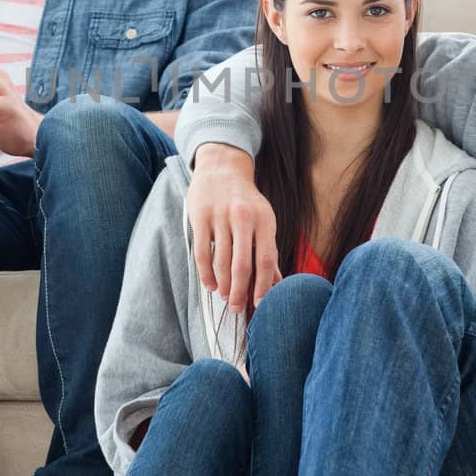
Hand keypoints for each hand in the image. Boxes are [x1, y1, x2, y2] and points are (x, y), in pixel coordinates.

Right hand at [187, 144, 278, 312]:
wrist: (222, 167)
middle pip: (242, 264)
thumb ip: (267, 251)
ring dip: (222, 284)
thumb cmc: (246, 201)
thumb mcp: (263, 220)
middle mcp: (243, 217)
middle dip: (239, 292)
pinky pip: (202, 252)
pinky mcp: (200, 216)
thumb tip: (276, 285)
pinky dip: (205, 273)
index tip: (259, 304)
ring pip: (221, 261)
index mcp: (264, 220)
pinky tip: (209, 285)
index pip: (266, 259)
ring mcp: (220, 216)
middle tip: (236, 308)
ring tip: (223, 296)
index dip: (263, 286)